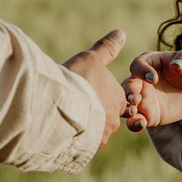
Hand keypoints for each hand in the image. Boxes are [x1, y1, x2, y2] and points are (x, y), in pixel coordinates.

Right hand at [63, 30, 125, 144]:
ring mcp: (101, 136)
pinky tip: (65, 133)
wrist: (60, 106)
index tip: (88, 92)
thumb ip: (107, 48)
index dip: (101, 95)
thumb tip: (121, 33)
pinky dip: (77, 139)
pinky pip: (84, 145)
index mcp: (118, 98)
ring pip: (97, 132)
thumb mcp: (92, 58)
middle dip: (96, 113)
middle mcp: (114, 119)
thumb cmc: (78, 79)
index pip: (116, 99)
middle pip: (107, 117)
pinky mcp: (87, 148)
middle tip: (78, 105)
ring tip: (70, 119)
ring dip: (87, 127)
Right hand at [121, 47, 181, 134]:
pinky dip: (134, 124)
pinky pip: (135, 121)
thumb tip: (177, 65)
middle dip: (129, 92)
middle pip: (127, 85)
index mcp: (148, 63)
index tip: (154, 79)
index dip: (142, 71)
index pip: (138, 65)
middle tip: (135, 99)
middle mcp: (140, 81)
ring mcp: (141, 99)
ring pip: (126, 104)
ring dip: (126, 109)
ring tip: (133, 112)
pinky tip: (141, 125)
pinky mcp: (146, 115)